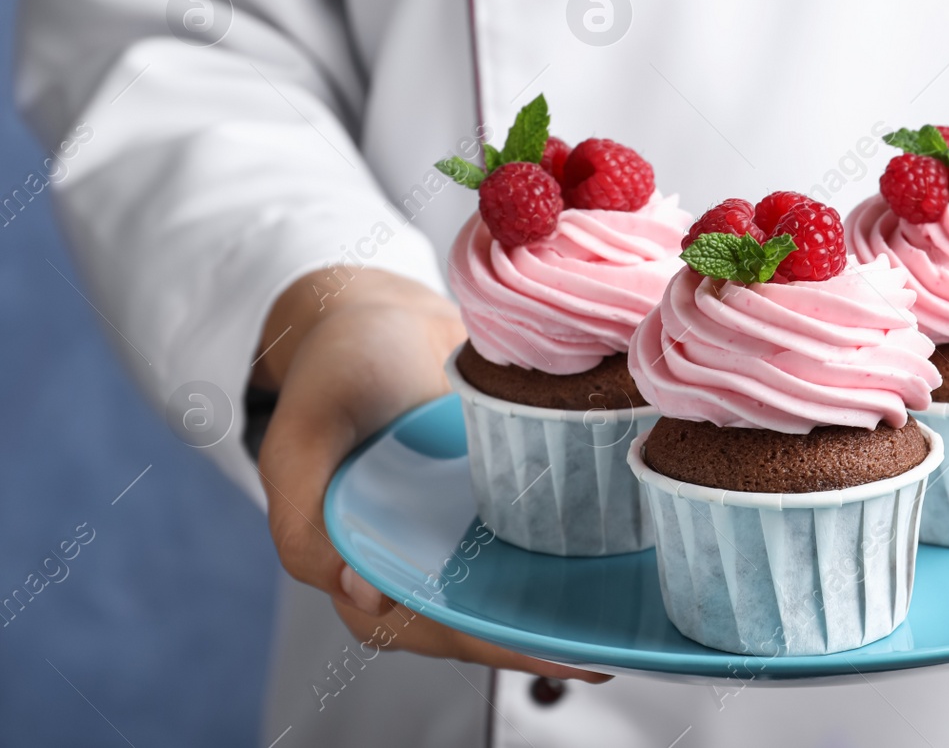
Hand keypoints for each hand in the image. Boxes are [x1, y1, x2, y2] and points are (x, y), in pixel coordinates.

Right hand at [255, 267, 606, 681]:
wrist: (380, 316)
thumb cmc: (338, 373)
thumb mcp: (303, 437)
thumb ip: (303, 518)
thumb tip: (364, 596)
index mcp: (358, 567)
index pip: (429, 626)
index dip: (490, 644)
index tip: (555, 648)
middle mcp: (413, 565)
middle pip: (481, 622)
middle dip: (542, 640)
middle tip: (607, 645)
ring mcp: (458, 539)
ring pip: (511, 593)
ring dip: (565, 613)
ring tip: (629, 623)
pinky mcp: (498, 506)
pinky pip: (536, 546)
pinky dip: (576, 562)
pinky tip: (627, 566)